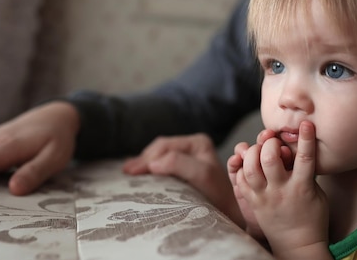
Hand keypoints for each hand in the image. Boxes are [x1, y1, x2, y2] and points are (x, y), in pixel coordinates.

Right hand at [122, 134, 240, 224]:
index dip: (148, 158)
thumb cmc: (218, 196)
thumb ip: (179, 163)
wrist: (229, 214)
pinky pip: (159, 163)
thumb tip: (153, 163)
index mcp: (198, 142)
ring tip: (128, 173)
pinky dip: (147, 168)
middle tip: (126, 172)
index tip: (132, 172)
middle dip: (143, 160)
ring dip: (143, 164)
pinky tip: (136, 174)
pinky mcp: (181, 168)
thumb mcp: (201, 176)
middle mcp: (192, 146)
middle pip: (159, 149)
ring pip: (157, 156)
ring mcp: (186, 156)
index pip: (166, 146)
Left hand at [235, 121, 329, 258]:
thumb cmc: (312, 215)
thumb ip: (307, 171)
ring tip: (258, 148)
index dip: (305, 138)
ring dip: (252, 152)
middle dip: (269, 142)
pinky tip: (249, 163)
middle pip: (270, 159)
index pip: (305, 158)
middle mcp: (281, 191)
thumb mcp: (317, 192)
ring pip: (250, 168)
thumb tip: (295, 147)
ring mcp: (264, 197)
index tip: (305, 123)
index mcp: (302, 187)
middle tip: (272, 138)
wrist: (298, 244)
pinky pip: (241, 180)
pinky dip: (242, 167)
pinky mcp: (252, 202)